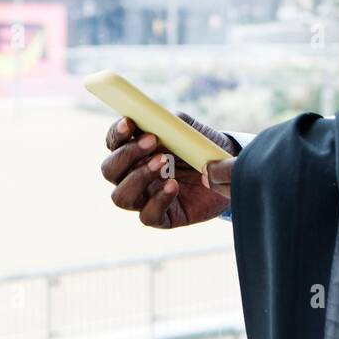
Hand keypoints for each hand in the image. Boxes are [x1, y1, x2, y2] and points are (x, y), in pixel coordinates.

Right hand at [101, 112, 238, 228]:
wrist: (228, 171)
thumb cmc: (201, 146)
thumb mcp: (186, 128)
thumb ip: (167, 122)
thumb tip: (150, 121)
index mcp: (135, 151)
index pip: (113, 143)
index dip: (117, 134)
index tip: (129, 123)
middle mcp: (133, 175)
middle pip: (109, 170)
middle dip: (127, 155)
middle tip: (153, 141)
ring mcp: (145, 198)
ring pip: (121, 197)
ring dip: (138, 178)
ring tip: (164, 163)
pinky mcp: (162, 217)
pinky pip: (147, 216)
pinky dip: (158, 200)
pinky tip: (174, 185)